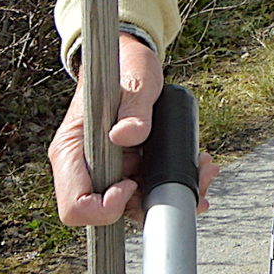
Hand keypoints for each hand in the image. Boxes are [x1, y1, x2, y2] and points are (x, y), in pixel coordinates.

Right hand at [49, 32, 218, 225]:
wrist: (128, 61)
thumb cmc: (123, 68)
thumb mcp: (136, 81)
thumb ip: (134, 109)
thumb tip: (128, 135)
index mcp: (71, 150)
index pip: (75, 205)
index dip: (104, 207)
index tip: (132, 185)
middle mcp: (84, 165)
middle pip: (108, 211)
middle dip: (149, 204)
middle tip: (189, 184)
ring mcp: (105, 168)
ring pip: (132, 203)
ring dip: (168, 193)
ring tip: (202, 172)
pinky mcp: (124, 166)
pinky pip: (145, 187)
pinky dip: (171, 182)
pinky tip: (196, 168)